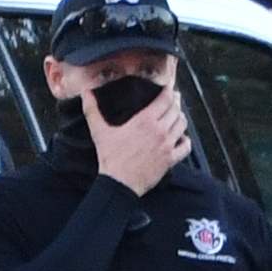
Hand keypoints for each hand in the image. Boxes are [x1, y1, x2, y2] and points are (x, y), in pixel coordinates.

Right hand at [82, 73, 187, 190]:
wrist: (119, 183)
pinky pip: (186, 147)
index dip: (169, 91)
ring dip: (181, 119)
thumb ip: (92, 110)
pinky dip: (186, 141)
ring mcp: (167, 145)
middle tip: (174, 100)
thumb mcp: (99, 131)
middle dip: (176, 103)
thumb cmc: (110, 157)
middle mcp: (159, 131)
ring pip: (182, 126)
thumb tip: (85, 92)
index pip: (165, 99)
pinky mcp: (170, 160)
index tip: (169, 88)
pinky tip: (181, 139)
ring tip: (177, 116)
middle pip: (176, 110)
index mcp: (144, 120)